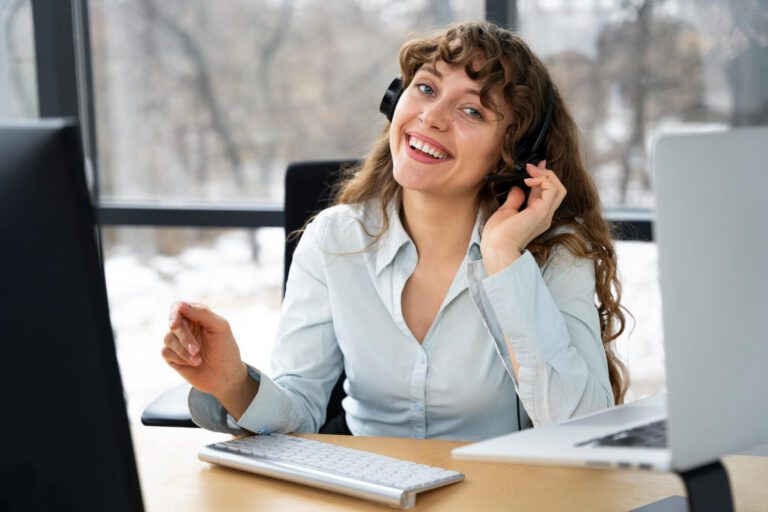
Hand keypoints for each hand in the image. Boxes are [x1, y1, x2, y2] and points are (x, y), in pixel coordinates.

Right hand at [161, 302, 249, 399]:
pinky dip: (179, 358)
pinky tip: (193, 363)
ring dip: (183, 350)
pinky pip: (165, 352)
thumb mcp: (220, 327)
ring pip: (168, 338)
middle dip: (185, 337)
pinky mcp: (172, 356)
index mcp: (197, 316)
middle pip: (173, 324)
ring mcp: (178, 341)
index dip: (174, 313)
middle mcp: (186, 327)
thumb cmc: (226, 349)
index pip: (178, 307)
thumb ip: (202, 313)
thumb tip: (181, 305)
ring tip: (199, 359)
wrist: (226, 376)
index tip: (175, 324)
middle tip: (197, 350)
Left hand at [481, 160, 566, 274]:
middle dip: (547, 174)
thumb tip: (517, 188)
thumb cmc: (497, 235)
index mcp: (537, 216)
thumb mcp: (506, 211)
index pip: (548, 193)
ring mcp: (544, 214)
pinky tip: (528, 180)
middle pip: (558, 189)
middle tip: (532, 167)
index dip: (543, 177)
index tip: (534, 166)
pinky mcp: (541, 212)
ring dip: (546, 175)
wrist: (496, 247)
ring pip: (559, 188)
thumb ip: (515, 200)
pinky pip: (552, 190)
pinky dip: (543, 180)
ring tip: (530, 172)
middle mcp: (544, 215)